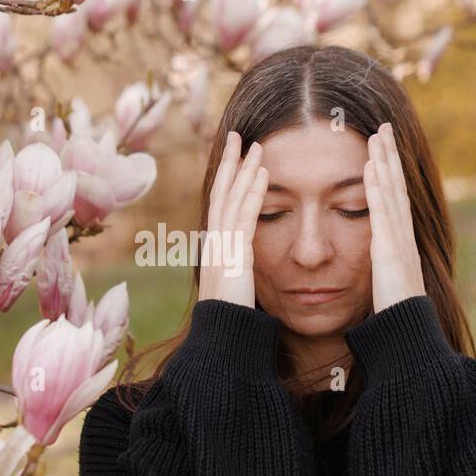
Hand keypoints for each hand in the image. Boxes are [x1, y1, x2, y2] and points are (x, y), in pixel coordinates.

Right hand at [198, 130, 267, 307]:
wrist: (221, 339)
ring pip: (231, 199)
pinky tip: (262, 175)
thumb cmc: (231, 319)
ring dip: (244, 170)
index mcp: (214, 247)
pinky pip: (244, 218)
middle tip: (238, 135)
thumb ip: (237, 270)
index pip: (219, 203)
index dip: (227, 177)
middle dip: (230, 163)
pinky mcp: (234, 256)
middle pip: (221, 193)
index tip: (235, 156)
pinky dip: (252, 193)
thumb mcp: (234, 288)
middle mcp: (214, 242)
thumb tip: (241, 263)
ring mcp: (221, 247)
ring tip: (256, 145)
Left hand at [364, 121, 425, 313]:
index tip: (383, 146)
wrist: (406, 329)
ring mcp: (397, 240)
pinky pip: (382, 214)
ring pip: (391, 193)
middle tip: (383, 126)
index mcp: (398, 238)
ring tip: (377, 137)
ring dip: (384, 163)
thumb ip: (382, 260)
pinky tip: (372, 170)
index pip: (394, 195)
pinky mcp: (388, 250)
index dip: (390, 169)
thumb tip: (377, 251)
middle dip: (390, 155)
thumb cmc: (394, 309)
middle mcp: (401, 233)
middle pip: (396, 185)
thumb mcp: (385, 277)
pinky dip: (378, 190)